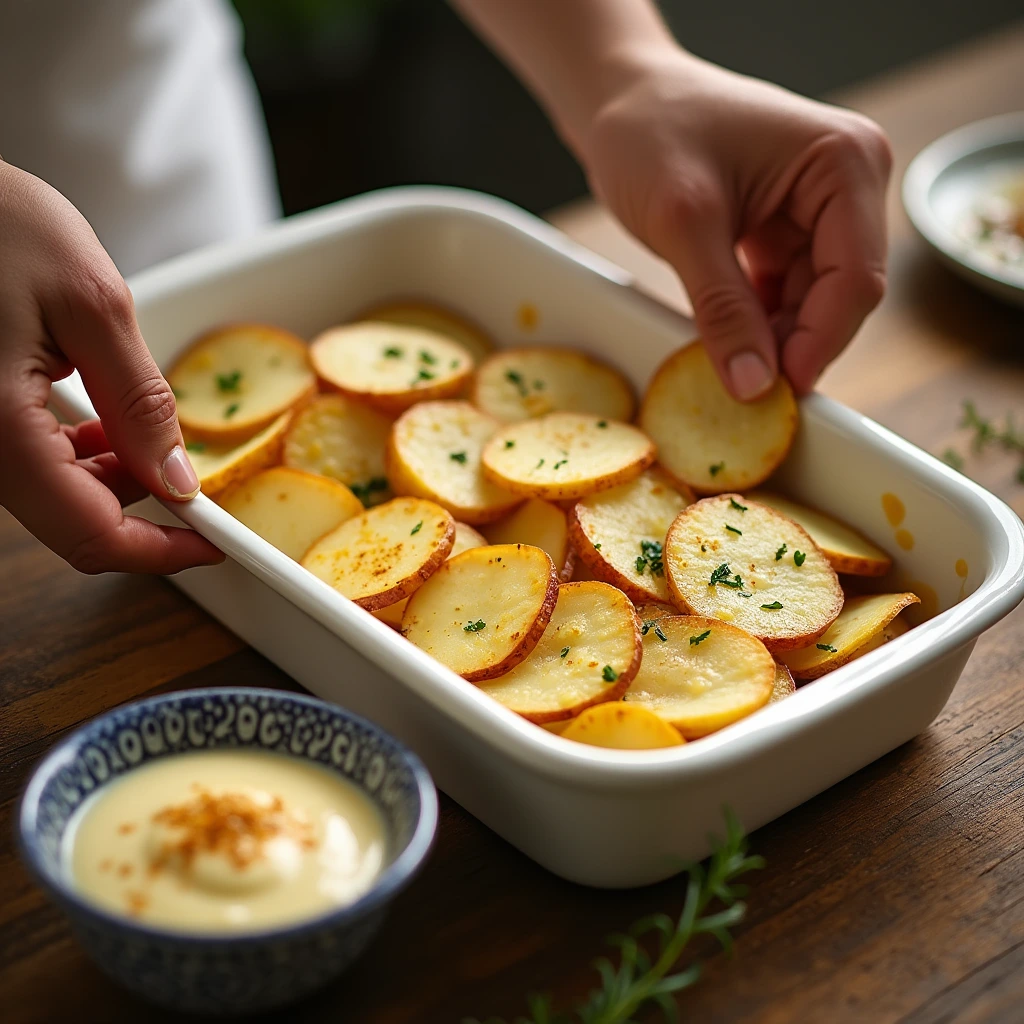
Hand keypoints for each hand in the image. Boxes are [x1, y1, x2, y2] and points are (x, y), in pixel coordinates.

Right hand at [0, 161, 222, 572]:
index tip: (213, 542)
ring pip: (54, 497)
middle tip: (191, 473)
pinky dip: (79, 456)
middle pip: (72, 524)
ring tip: (139, 423)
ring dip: (112, 478)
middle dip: (141, 508)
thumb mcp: (93, 305)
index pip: (89, 534)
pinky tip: (100, 418)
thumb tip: (177, 479)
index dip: (159, 552)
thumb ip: (139, 404)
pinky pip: (31, 465)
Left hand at [582, 52, 891, 398]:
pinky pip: (782, 293)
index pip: (856, 277)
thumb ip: (722, 308)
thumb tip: (753, 385)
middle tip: (750, 394)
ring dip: (774, 340)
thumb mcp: (685, 223)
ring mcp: (817, 208)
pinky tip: (728, 345)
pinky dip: (757, 323)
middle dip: (795, 345)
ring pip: (811, 302)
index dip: (820, 342)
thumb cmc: (649, 130)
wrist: (615, 100)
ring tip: (731, 371)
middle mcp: (844, 184)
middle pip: (840, 294)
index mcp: (844, 162)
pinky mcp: (784, 229)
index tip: (779, 392)